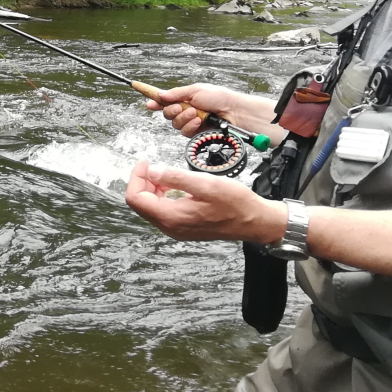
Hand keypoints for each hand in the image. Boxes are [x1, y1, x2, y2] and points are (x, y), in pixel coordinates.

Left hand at [124, 160, 286, 243]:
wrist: (255, 221)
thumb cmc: (235, 203)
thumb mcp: (205, 184)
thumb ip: (175, 177)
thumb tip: (151, 171)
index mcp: (172, 217)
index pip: (135, 199)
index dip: (136, 177)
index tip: (146, 162)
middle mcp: (170, 227)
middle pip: (140, 204)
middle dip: (142, 182)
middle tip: (153, 164)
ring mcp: (176, 229)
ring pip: (151, 207)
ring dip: (152, 188)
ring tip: (164, 173)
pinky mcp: (183, 227)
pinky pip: (163, 211)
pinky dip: (162, 195)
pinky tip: (173, 184)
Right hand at [144, 82, 247, 135]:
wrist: (233, 111)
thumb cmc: (218, 97)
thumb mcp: (195, 90)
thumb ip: (176, 93)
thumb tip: (161, 95)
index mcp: (184, 98)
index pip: (165, 101)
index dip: (155, 102)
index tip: (149, 104)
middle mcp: (185, 110)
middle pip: (167, 114)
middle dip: (172, 111)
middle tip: (181, 107)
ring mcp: (190, 122)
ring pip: (175, 124)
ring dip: (184, 118)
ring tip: (196, 114)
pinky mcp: (195, 132)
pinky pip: (185, 132)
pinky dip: (190, 126)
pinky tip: (199, 121)